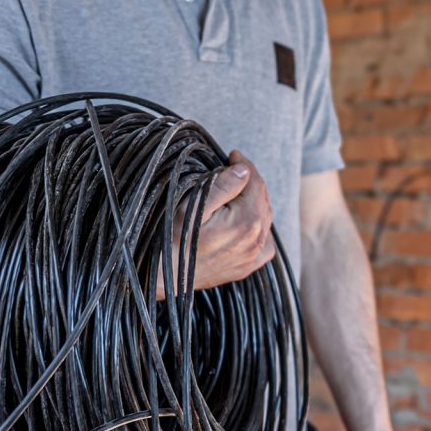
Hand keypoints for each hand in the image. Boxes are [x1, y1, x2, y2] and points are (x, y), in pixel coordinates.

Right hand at [156, 150, 274, 298]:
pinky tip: (246, 223)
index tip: (232, 155)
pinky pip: (266, 244)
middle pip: (262, 199)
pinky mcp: (247, 267)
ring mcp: (253, 256)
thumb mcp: (193, 205)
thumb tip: (244, 170)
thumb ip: (222, 186)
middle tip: (231, 170)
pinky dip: (260, 229)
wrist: (164, 276)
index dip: (244, 165)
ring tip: (236, 193)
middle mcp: (256, 240)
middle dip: (250, 182)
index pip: (255, 183)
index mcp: (246, 221)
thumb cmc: (173, 237)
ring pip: (265, 219)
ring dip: (255, 202)